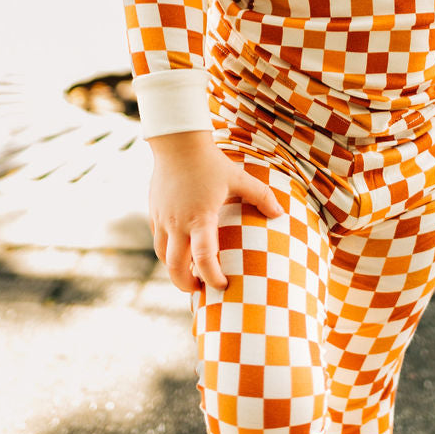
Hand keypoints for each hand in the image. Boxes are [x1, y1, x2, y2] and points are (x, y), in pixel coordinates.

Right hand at [147, 130, 282, 292]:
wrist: (177, 143)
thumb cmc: (210, 162)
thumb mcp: (238, 178)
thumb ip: (260, 197)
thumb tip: (280, 214)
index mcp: (200, 217)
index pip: (203, 257)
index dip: (211, 277)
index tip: (223, 285)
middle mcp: (177, 223)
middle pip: (175, 267)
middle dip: (187, 285)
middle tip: (200, 290)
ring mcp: (162, 219)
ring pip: (163, 257)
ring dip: (175, 270)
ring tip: (190, 273)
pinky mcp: (154, 213)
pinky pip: (158, 241)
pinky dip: (169, 252)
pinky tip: (181, 250)